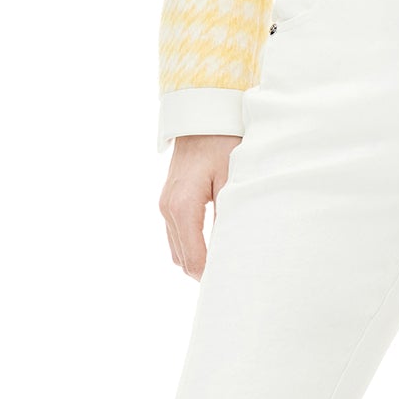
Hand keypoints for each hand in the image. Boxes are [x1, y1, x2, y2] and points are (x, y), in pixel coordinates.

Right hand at [159, 134, 241, 278]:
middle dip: (203, 271)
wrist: (202, 114)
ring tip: (224, 264)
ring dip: (196, 259)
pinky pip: (176, 234)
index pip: (193, 259)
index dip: (210, 276)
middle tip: (232, 277)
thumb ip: (229, 213)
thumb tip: (233, 247)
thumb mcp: (232, 177)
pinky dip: (190, 245)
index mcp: (182, 207)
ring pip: (177, 249)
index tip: (231, 284)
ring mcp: (165, 204)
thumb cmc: (221, 141)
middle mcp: (167, 209)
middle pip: (182, 259)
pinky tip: (212, 244)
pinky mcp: (168, 200)